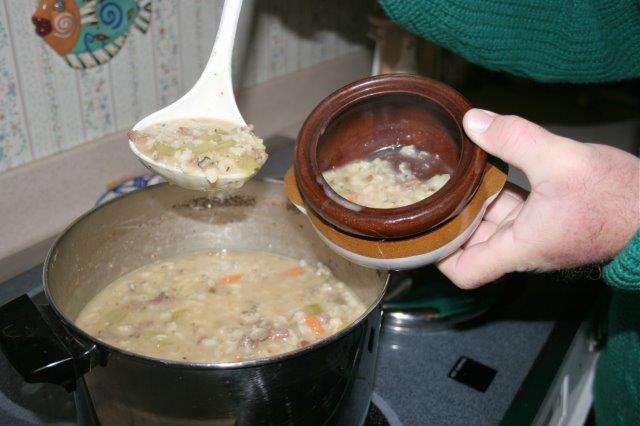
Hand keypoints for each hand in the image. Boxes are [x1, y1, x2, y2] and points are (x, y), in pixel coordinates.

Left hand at [438, 109, 639, 288]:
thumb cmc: (619, 199)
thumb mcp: (562, 159)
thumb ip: (514, 139)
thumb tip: (472, 121)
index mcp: (520, 247)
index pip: (464, 272)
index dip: (439, 257)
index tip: (422, 231)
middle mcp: (524, 248)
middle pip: (470, 245)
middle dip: (451, 220)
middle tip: (433, 191)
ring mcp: (537, 235)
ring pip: (491, 225)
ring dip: (474, 203)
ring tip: (455, 174)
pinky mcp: (549, 221)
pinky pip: (513, 212)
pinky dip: (498, 194)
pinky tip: (492, 168)